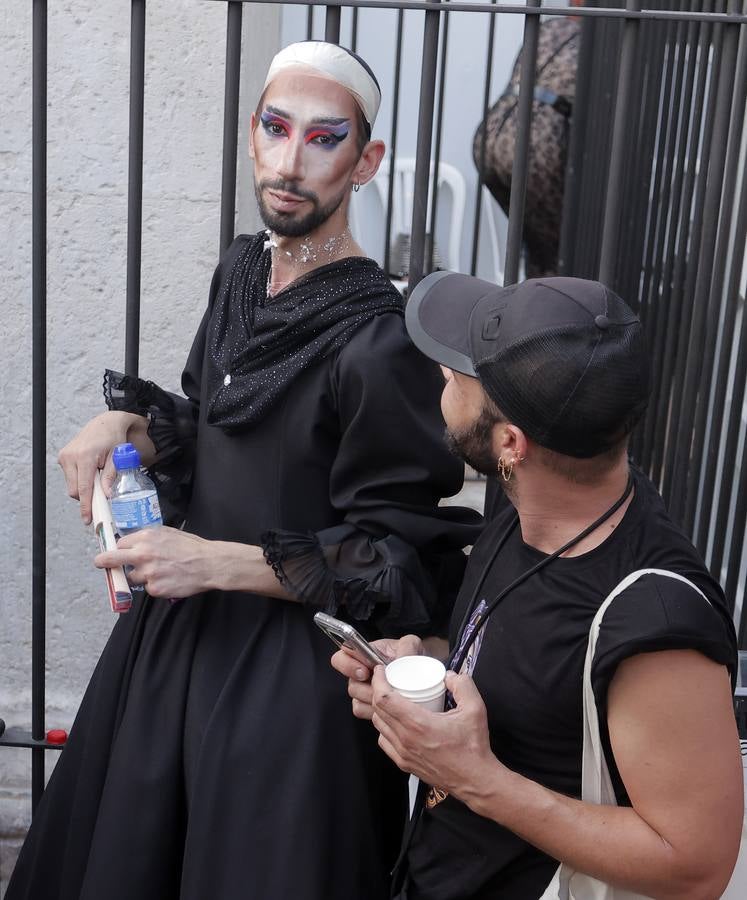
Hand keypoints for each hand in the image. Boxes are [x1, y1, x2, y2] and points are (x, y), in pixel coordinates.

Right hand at [58, 411, 146, 524]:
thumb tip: (107, 496)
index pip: (84, 488)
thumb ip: (111, 477)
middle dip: (87, 497)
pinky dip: (80, 480)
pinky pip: (70, 477)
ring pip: (72, 485)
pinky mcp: (63, 457)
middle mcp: (71, 456)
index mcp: (85, 457)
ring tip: (98, 478)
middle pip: (75, 490)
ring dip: (84, 488)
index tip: (87, 519)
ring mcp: (64, 456)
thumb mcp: (117, 458)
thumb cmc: (114, 439)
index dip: (86, 506)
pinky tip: (91, 472)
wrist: (105, 423)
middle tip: (101, 497)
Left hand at [95, 526, 212, 597]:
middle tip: (100, 563)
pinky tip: (169, 580)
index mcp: (146, 538)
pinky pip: (148, 588)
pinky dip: (156, 586)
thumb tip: (133, 543)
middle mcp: (143, 555)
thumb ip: (148, 538)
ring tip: (160, 572)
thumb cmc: (192, 547)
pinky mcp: (155, 589)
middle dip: (102, 562)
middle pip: (111, 559)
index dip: (120, 549)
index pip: (120, 544)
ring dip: (141, 576)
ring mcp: (148, 573)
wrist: (209, 564)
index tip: (117, 553)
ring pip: (132, 577)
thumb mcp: (168, 533)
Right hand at [331, 634, 422, 720]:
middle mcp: (360, 671)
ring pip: (356, 698)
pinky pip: (361, 710)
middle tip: (383, 686)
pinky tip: (389, 705)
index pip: (341, 657)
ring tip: (391, 694)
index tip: (365, 672)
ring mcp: (362, 689)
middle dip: (367, 687)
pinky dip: (374, 710)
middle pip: (350, 682)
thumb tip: (401, 658)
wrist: (418, 676)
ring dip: (374, 698)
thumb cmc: (410, 658)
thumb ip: (406, 647)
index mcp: (365, 654)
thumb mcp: (411, 645)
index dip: (348, 665)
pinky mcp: (366, 705)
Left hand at [370, 669, 497, 803]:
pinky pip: (384, 741)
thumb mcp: (475, 709)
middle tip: (387, 680)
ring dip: (380, 710)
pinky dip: (385, 728)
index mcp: (418, 724)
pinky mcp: (404, 764)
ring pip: (378, 726)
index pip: (384, 699)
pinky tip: (395, 722)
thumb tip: (449, 676)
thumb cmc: (473, 748)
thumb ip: (463, 685)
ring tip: (391, 699)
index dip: (378, 681)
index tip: (381, 671)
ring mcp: (403, 753)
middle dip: (378, 691)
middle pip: (377, 710)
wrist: (475, 780)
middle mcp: (405, 739)